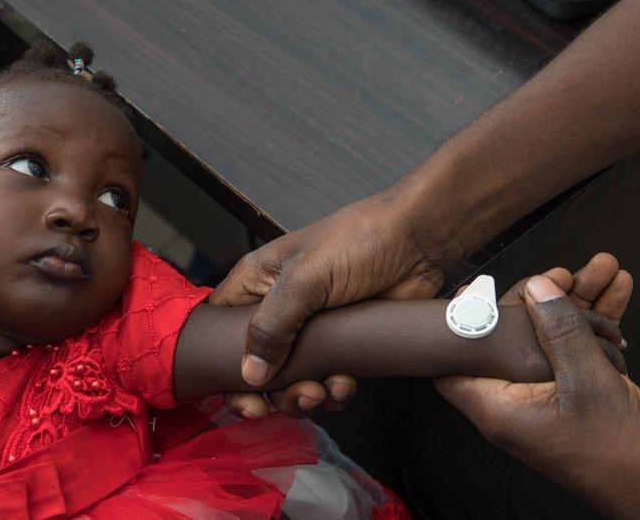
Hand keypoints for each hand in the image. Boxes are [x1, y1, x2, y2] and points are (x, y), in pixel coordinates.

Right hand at [212, 191, 450, 417]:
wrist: (419, 243)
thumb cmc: (358, 241)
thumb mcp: (305, 280)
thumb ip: (272, 327)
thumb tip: (249, 373)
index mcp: (257, 283)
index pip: (220, 331)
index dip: (223, 367)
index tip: (245, 395)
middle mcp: (279, 310)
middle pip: (256, 367)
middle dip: (273, 393)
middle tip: (297, 397)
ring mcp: (311, 331)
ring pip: (292, 381)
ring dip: (305, 397)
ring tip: (324, 391)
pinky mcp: (343, 345)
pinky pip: (327, 381)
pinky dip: (334, 392)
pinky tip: (346, 384)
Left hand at [436, 275, 639, 518]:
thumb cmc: (620, 453)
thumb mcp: (588, 382)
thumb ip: (560, 331)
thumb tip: (537, 288)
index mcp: (499, 406)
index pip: (457, 362)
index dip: (462, 325)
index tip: (475, 291)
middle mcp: (514, 400)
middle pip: (511, 338)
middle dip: (541, 299)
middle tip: (564, 272)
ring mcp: (545, 394)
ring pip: (552, 336)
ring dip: (579, 303)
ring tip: (604, 267)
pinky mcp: (574, 391)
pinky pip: (578, 348)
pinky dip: (596, 322)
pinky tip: (617, 289)